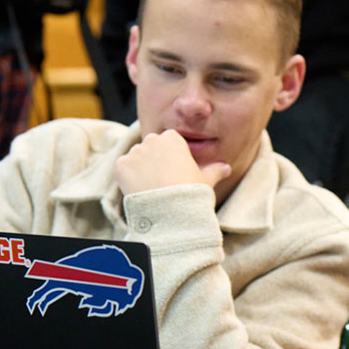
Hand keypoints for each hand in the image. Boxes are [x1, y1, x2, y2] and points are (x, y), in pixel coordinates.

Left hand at [114, 129, 230, 195]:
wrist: (171, 211)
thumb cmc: (191, 193)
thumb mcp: (206, 180)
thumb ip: (215, 170)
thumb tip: (227, 167)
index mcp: (172, 138)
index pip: (169, 141)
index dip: (171, 157)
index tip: (175, 172)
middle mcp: (151, 140)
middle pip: (150, 147)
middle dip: (154, 160)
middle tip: (162, 181)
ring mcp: (134, 152)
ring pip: (135, 158)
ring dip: (140, 169)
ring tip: (151, 188)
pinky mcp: (121, 166)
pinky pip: (123, 169)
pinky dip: (127, 178)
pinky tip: (140, 190)